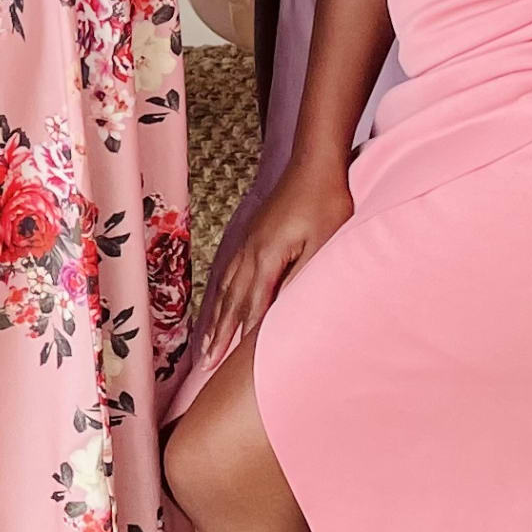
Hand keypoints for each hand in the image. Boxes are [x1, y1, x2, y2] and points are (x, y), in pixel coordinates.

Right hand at [195, 162, 351, 372]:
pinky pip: (229, 272)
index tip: (228, 366)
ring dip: (216, 318)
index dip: (240, 338)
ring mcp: (248, 243)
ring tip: (205, 343)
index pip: (252, 308)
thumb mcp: (322, 243)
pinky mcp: (252, 236)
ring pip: (226, 288)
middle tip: (206, 364)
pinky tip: (219, 301)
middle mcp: (251, 252)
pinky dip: (221, 294)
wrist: (314, 165)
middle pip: (232, 301)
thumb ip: (301, 277)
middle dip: (219, 335)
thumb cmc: (326, 203)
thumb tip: (284, 310)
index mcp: (267, 257)